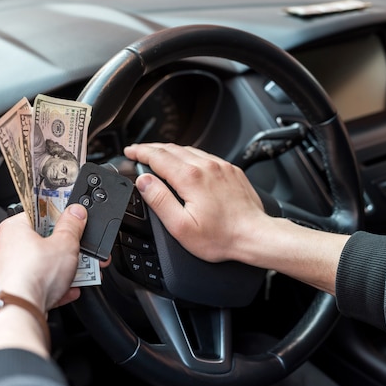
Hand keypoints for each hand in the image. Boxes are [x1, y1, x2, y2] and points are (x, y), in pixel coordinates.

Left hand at [0, 203, 108, 312]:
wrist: (21, 311)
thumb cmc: (33, 276)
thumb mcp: (64, 243)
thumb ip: (72, 224)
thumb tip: (76, 212)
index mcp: (14, 228)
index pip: (40, 212)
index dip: (61, 216)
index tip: (75, 221)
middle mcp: (8, 247)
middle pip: (45, 240)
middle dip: (68, 248)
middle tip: (82, 249)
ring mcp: (11, 270)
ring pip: (45, 264)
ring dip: (66, 268)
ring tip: (81, 271)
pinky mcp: (17, 290)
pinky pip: (41, 283)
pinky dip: (57, 286)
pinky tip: (70, 289)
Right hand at [124, 142, 347, 294]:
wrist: (255, 236)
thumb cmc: (221, 237)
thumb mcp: (180, 226)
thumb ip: (159, 200)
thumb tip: (144, 181)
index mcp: (190, 178)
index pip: (157, 157)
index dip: (140, 152)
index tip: (130, 152)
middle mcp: (206, 166)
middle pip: (171, 149)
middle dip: (151, 149)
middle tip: (138, 152)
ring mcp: (220, 166)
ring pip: (188, 150)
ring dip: (169, 150)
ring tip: (157, 155)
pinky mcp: (231, 170)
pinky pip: (205, 155)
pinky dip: (189, 155)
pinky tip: (186, 162)